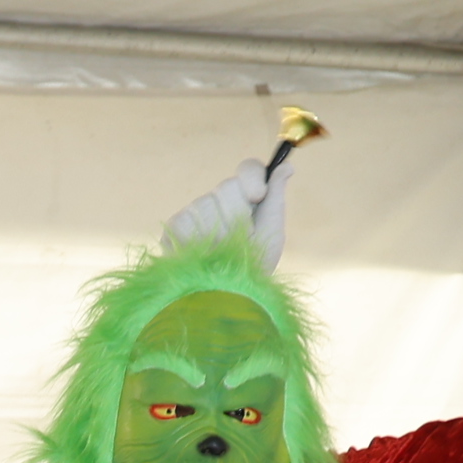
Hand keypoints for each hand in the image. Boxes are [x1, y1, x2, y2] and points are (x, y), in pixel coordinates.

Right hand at [162, 153, 285, 267]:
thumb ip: (276, 197)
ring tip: (221, 253)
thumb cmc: (255, 266)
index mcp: (246, 198)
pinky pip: (185, 219)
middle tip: (241, 238)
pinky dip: (196, 239)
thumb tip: (287, 166)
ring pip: (205, 203)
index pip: (248, 170)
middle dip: (237, 213)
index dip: (251, 178)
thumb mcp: (272, 232)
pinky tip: (201, 254)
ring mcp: (196, 212)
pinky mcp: (175, 228)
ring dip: (218, 232)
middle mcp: (220, 200)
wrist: (229, 296)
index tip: (257, 196)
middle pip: (227, 186)